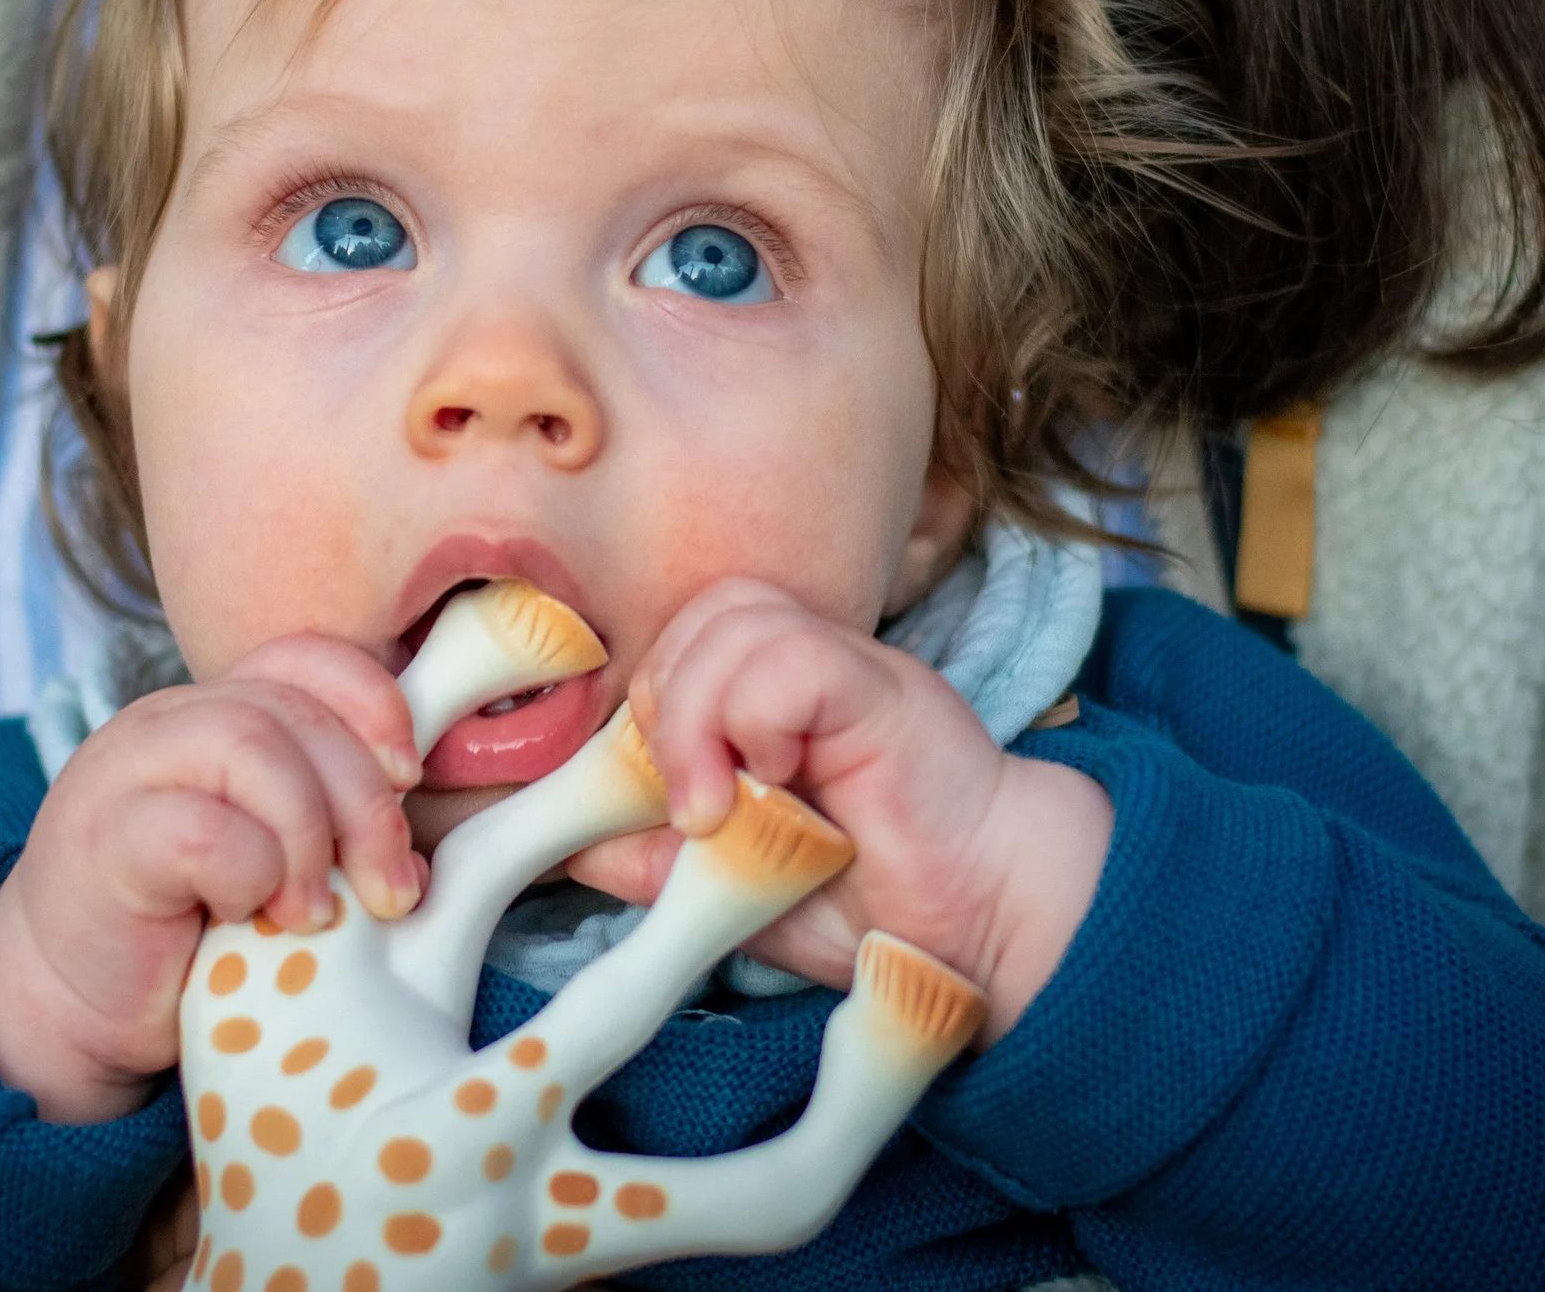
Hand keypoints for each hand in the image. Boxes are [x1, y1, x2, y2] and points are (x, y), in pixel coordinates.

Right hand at [0, 634, 426, 1121]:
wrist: (65, 1007)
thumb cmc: (188, 934)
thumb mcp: (279, 866)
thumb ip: (337, 834)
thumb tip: (421, 856)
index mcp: (216, 714)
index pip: (305, 657)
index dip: (374, 702)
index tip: (412, 776)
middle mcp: (168, 725)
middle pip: (293, 709)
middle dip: (364, 799)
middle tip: (387, 888)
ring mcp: (126, 774)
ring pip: (248, 743)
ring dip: (308, 835)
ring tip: (314, 912)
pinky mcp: (102, 842)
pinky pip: (201, 829)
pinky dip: (250, 875)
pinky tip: (249, 919)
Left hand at [565, 579, 1109, 1043]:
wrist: (987, 928)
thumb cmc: (872, 906)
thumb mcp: (730, 886)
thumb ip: (648, 855)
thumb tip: (557, 835)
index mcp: (770, 700)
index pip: (674, 644)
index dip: (641, 710)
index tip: (640, 800)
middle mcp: (807, 668)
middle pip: (693, 615)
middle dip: (662, 710)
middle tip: (689, 812)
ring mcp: (845, 669)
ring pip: (729, 618)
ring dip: (698, 717)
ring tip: (718, 807)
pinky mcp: (879, 687)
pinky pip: (787, 656)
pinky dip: (756, 718)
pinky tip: (775, 783)